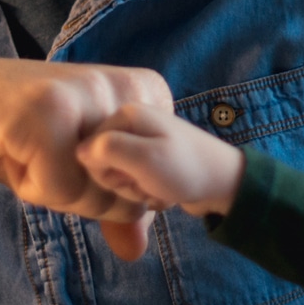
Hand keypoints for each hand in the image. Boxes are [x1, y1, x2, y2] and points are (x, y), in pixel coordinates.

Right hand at [0, 58, 164, 258]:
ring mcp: (87, 94)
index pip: (152, 187)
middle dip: (79, 195)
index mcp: (145, 94)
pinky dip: (29, 185)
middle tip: (44, 154)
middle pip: (126, 195)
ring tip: (28, 148)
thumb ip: (112, 204)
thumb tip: (136, 249)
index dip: (103, 192)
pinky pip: (58, 189)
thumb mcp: (76, 170)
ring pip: (95, 194)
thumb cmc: (19, 136)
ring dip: (51, 190)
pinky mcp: (49, 111)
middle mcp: (124, 87)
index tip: (71, 154)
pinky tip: (11, 148)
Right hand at [75, 100, 244, 218]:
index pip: (86, 151)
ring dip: (134, 190)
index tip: (133, 177)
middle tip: (148, 183)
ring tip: (158, 187)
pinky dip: (144, 191)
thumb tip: (78, 151)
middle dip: (122, 183)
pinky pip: (130, 180)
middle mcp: (129, 121)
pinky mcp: (146, 156)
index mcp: (125, 114)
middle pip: (99, 164)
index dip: (106, 173)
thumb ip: (107, 151)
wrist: (225, 183)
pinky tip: (162, 190)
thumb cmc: (186, 169)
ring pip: (114, 176)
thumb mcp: (144, 160)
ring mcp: (138, 139)